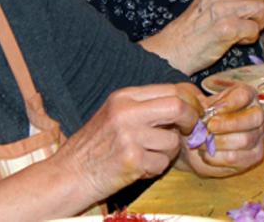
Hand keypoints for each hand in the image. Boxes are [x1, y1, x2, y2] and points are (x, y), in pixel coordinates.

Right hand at [52, 83, 199, 203]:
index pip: (171, 89)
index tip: (194, 110)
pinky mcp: (132, 160)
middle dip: (191, 119)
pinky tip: (140, 168)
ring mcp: (129, 137)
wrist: (69, 174)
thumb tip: (186, 103)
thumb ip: (146, 107)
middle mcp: (127, 113)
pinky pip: (162, 163)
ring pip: (173, 140)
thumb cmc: (95, 146)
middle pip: (178, 107)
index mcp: (124, 97)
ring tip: (148, 155)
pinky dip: (156, 169)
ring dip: (167, 152)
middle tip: (190, 130)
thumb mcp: (116, 114)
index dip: (189, 100)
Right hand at [148, 0, 263, 74]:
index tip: (259, 13)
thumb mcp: (210, 5)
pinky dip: (251, 37)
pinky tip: (238, 42)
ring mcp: (220, 9)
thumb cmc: (192, 33)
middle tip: (257, 24)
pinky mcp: (224, 28)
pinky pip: (253, 28)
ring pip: (260, 8)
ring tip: (245, 34)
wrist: (170, 52)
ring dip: (259, 24)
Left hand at [175, 82, 263, 176]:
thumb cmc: (204, 118)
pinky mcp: (254, 156)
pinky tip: (206, 153)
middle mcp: (258, 115)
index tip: (211, 110)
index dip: (228, 103)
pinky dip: (217, 157)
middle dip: (229, 124)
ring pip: (245, 140)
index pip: (245, 95)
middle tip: (209, 127)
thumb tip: (206, 111)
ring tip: (202, 142)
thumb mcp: (202, 106)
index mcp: (247, 96)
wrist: (199, 139)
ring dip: (219, 142)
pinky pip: (237, 158)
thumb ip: (204, 106)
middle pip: (254, 118)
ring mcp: (259, 136)